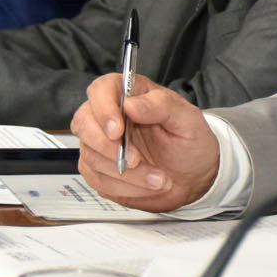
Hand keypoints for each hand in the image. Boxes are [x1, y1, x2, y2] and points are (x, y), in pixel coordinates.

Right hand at [72, 74, 219, 212]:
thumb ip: (162, 106)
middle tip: (137, 160)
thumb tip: (131, 104)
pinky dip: (124, 187)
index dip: (104, 108)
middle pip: (83, 122)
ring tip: (158, 178)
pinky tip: (147, 185)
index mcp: (131, 94)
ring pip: (91, 156)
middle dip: (107, 147)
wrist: (193, 177)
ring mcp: (101, 144)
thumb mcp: (188, 120)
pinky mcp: (99, 170)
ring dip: (125, 173)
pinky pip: (98, 180)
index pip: (102, 89)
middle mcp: (111, 116)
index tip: (118, 130)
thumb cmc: (190, 142)